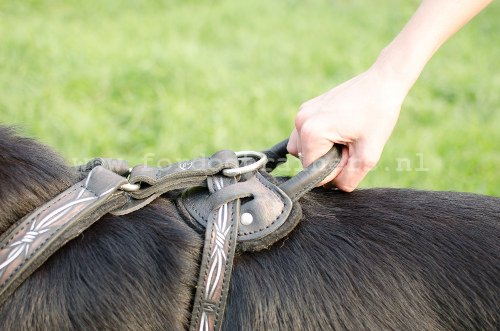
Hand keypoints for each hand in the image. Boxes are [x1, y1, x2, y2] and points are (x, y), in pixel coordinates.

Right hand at [288, 66, 406, 190]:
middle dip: (327, 159)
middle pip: (306, 160)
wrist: (382, 82)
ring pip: (303, 149)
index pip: (313, 171)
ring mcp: (302, 113)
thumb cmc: (378, 114)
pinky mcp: (307, 108)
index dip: (334, 170)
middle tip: (350, 144)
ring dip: (321, 150)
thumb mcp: (369, 154)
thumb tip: (336, 188)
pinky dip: (320, 139)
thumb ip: (350, 178)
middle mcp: (300, 122)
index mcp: (312, 132)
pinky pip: (306, 135)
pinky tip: (340, 129)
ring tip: (344, 137)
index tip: (351, 153)